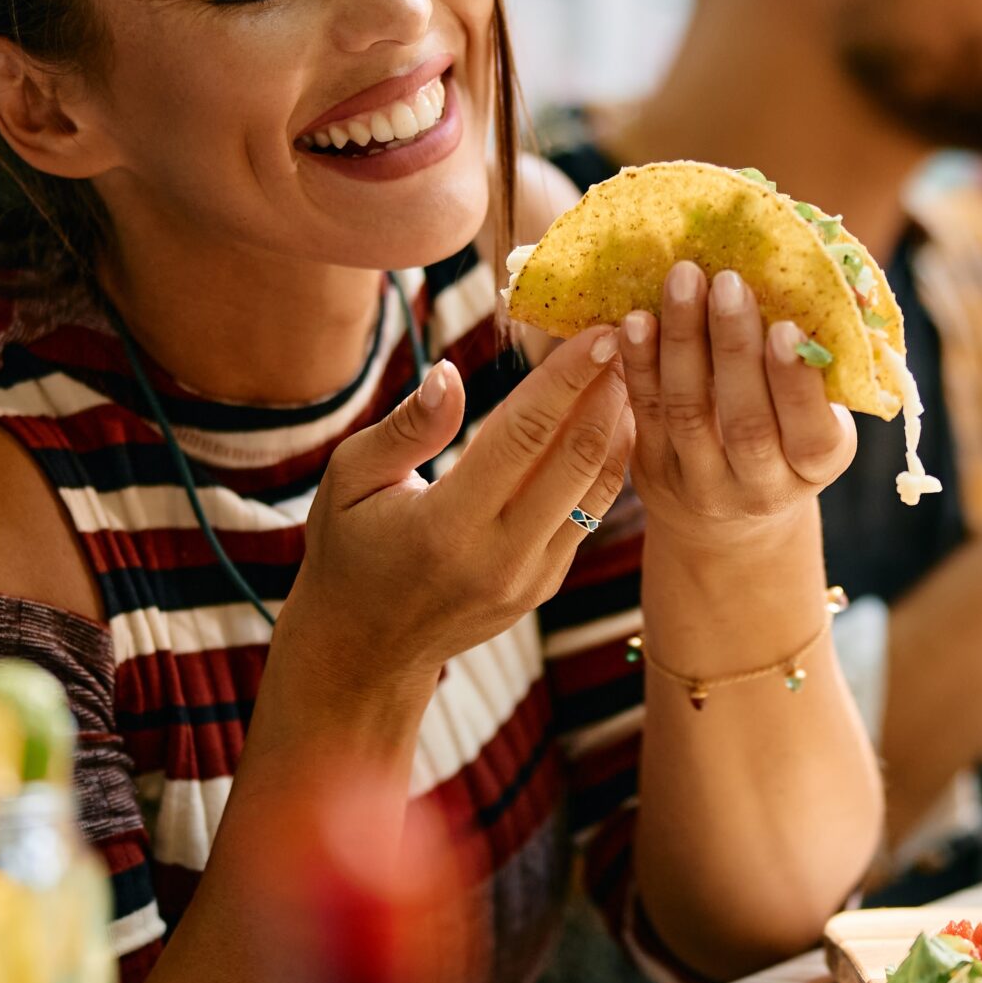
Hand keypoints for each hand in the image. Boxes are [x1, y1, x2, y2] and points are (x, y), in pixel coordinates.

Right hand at [271, 335, 633, 730]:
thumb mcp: (351, 480)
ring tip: (633, 368)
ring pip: (596, 490)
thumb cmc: (348, 550)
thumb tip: (449, 373)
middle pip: (575, 460)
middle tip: (630, 337)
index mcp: (447, 526)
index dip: (565, 380)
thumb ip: (406, 428)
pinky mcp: (547, 586)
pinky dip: (606, 463)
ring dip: (619, 425)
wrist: (366, 650)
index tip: (597, 332)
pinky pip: (589, 514)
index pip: (523, 436)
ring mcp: (531, 577)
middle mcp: (499, 556)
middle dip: (608, 392)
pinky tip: (614, 420)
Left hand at [615, 261, 856, 551]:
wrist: (729, 513)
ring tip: (684, 279)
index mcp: (815, 468)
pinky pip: (646, 411)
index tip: (786, 328)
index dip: (797, 385)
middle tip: (728, 283)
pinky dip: (639, 362)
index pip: (811, 436)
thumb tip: (843, 284)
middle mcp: (760, 487)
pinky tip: (637, 319)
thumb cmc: (788, 435)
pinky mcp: (653, 468)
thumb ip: (825, 362)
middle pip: (745, 423)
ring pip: (689, 412)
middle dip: (735, 347)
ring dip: (684, 340)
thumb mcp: (822, 414)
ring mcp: (701, 482)